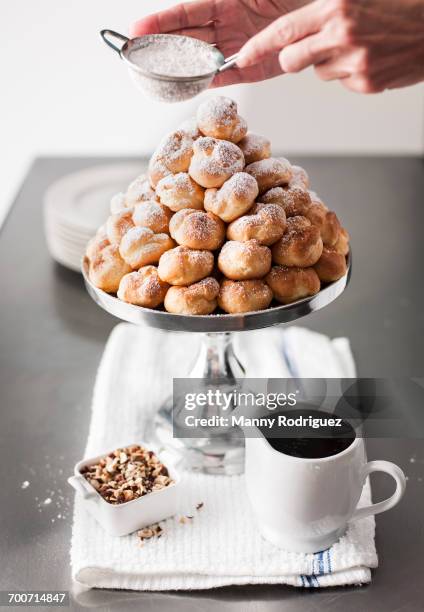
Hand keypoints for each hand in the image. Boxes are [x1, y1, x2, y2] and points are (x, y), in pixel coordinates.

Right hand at [130, 0, 307, 86]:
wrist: (321, 18)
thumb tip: (207, 3)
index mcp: (225, 1)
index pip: (186, 13)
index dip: (162, 21)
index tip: (138, 29)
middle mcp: (226, 25)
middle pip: (187, 37)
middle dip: (162, 46)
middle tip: (138, 56)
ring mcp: (236, 47)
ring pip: (201, 59)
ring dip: (180, 67)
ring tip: (156, 75)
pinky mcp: (250, 68)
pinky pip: (223, 77)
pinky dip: (206, 82)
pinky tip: (188, 87)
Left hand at [237, 0, 423, 91]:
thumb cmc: (400, 4)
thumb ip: (324, 10)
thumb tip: (294, 30)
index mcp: (336, 7)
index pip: (284, 31)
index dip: (259, 47)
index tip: (242, 56)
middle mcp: (341, 34)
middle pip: (291, 61)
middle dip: (292, 59)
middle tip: (309, 50)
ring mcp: (355, 61)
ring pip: (318, 73)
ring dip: (329, 62)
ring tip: (358, 45)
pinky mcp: (366, 82)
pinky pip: (342, 82)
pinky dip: (351, 73)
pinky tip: (372, 57)